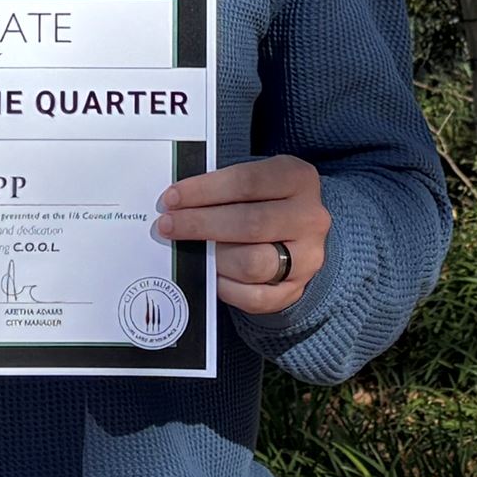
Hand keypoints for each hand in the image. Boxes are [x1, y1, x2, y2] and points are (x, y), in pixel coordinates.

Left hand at [153, 154, 328, 314]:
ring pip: (252, 263)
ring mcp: (307, 257)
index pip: (246, 182)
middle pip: (249, 223)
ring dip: (212, 257)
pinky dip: (225, 287)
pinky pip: (254, 297)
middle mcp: (309, 218)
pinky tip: (210, 273)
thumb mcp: (256, 180)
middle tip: (166, 225)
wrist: (300, 235)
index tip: (171, 198)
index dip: (204, 190)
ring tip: (190, 249)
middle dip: (199, 224)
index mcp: (298, 179)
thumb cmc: (265, 200)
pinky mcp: (295, 290)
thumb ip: (223, 187)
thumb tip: (177, 203)